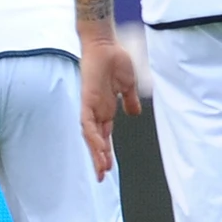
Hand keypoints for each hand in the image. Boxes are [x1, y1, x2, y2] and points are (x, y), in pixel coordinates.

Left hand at [79, 40, 140, 180]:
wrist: (106, 44)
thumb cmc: (115, 60)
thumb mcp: (127, 86)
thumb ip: (129, 101)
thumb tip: (134, 114)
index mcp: (105, 108)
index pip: (104, 136)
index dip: (105, 151)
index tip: (109, 167)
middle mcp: (96, 110)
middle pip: (96, 140)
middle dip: (99, 158)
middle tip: (102, 176)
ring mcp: (90, 106)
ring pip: (91, 136)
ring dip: (96, 152)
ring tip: (101, 168)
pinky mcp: (87, 99)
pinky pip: (87, 122)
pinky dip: (92, 136)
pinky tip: (97, 148)